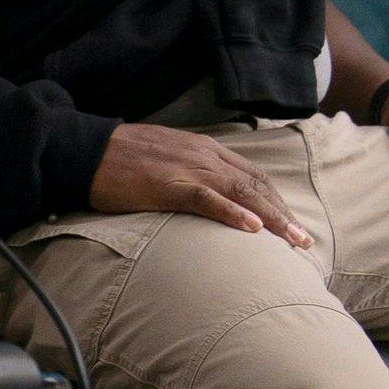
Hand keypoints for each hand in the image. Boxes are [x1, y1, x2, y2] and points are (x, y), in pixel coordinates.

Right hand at [90, 122, 313, 246]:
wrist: (84, 150)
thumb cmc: (117, 157)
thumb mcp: (163, 157)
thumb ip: (188, 170)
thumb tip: (204, 193)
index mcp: (202, 148)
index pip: (250, 173)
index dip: (274, 198)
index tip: (290, 222)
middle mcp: (203, 155)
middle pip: (255, 184)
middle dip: (283, 212)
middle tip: (304, 240)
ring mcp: (187, 168)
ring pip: (241, 191)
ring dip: (272, 217)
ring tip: (293, 240)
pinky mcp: (168, 184)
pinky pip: (208, 199)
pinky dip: (233, 213)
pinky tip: (253, 228)